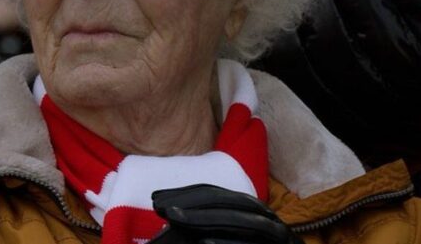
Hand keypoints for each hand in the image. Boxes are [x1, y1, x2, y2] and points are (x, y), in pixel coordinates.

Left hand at [149, 184, 303, 243]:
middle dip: (190, 201)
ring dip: (204, 218)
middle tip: (158, 205)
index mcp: (249, 209)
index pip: (214, 194)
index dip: (184, 193)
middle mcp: (264, 216)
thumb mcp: (226, 234)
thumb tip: (168, 222)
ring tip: (174, 218)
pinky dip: (229, 242)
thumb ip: (204, 227)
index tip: (155, 198)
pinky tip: (204, 242)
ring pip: (239, 218)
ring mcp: (276, 232)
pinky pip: (253, 242)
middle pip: (225, 201)